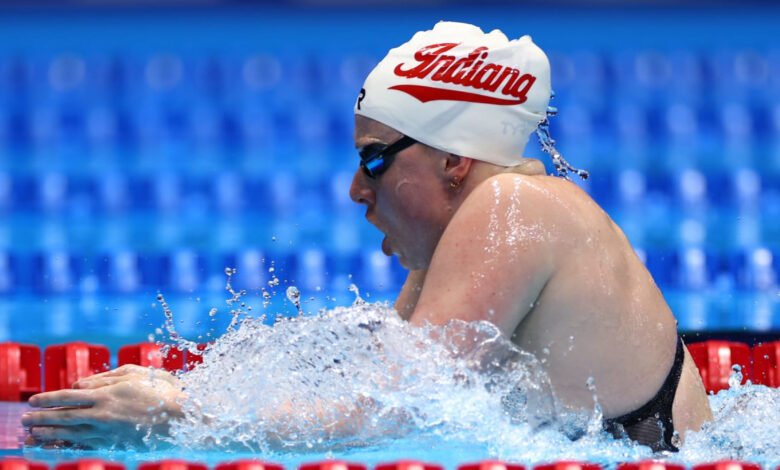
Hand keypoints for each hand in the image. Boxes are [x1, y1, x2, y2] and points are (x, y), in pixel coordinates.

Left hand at [22, 364, 185, 448]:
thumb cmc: (162, 390)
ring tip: (34, 435)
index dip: (48, 399)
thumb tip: (79, 384)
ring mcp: (108, 432)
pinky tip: (59, 446)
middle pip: (64, 417)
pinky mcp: (116, 444)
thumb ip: (105, 377)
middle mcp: (103, 414)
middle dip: (42, 418)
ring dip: (50, 434)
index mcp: (106, 393)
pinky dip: (68, 446)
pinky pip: (85, 446)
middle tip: (25, 421)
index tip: (33, 400)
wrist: (183, 417)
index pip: (68, 396)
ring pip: (71, 434)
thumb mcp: (135, 373)